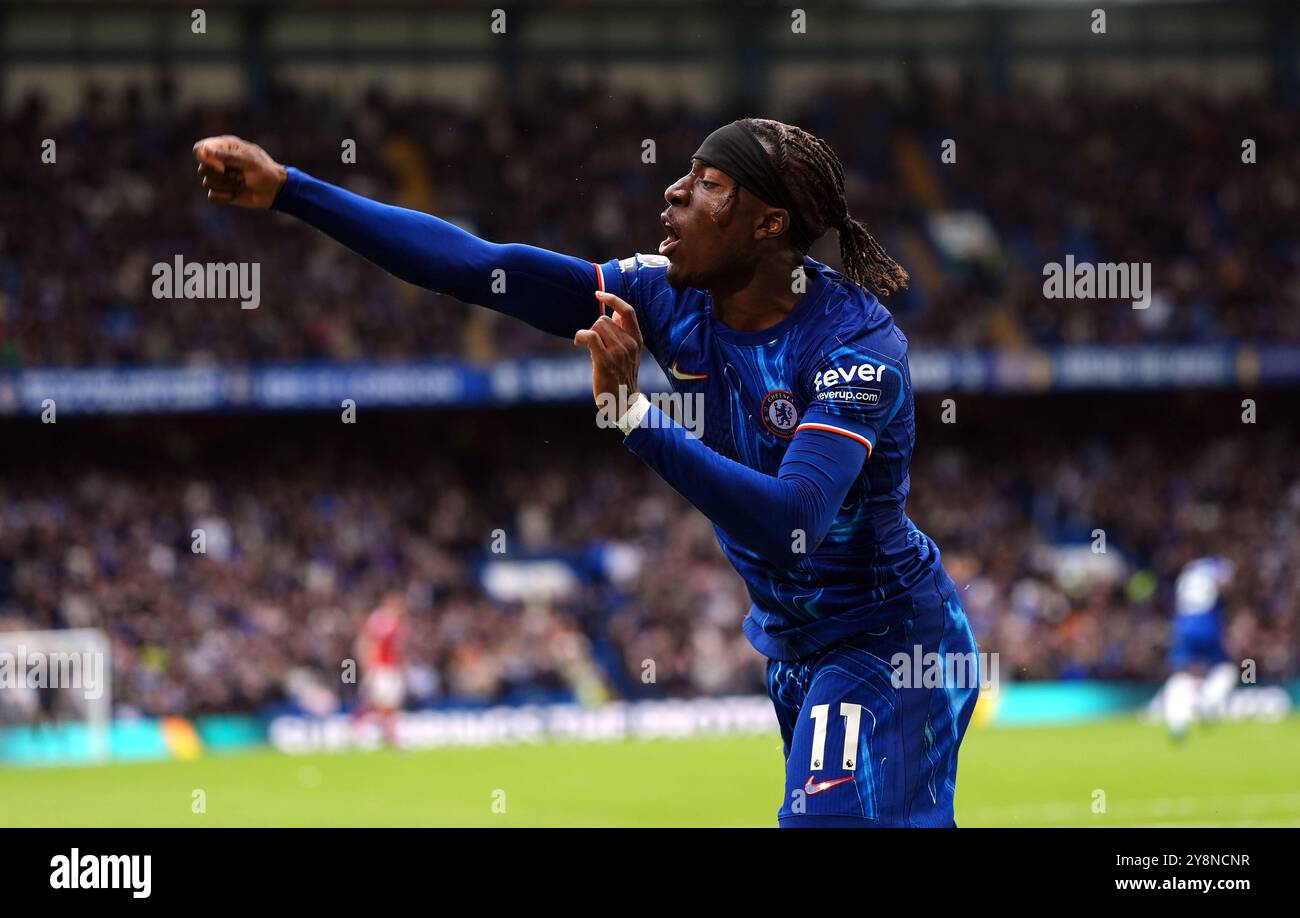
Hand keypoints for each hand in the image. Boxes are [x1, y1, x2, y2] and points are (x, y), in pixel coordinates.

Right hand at [193, 135, 287, 207]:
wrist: (275, 191)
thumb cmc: (265, 171)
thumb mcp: (248, 160)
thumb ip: (226, 155)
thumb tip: (206, 151)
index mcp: (224, 147)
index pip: (200, 148)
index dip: (205, 158)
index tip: (221, 167)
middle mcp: (218, 161)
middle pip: (202, 168)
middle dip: (220, 175)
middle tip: (239, 176)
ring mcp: (219, 177)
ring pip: (207, 182)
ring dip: (226, 185)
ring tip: (241, 183)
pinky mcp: (221, 192)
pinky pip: (211, 196)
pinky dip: (224, 197)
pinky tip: (235, 194)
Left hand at [574, 291, 642, 405]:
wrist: (624, 403)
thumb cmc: (622, 377)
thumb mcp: (629, 352)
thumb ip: (624, 332)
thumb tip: (614, 311)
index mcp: (637, 340)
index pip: (628, 311)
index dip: (612, 298)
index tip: (598, 294)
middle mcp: (630, 344)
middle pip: (604, 319)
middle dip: (594, 327)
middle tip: (592, 343)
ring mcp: (619, 353)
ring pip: (596, 326)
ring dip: (587, 334)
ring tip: (588, 347)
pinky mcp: (606, 362)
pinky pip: (590, 336)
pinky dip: (580, 336)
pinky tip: (578, 342)